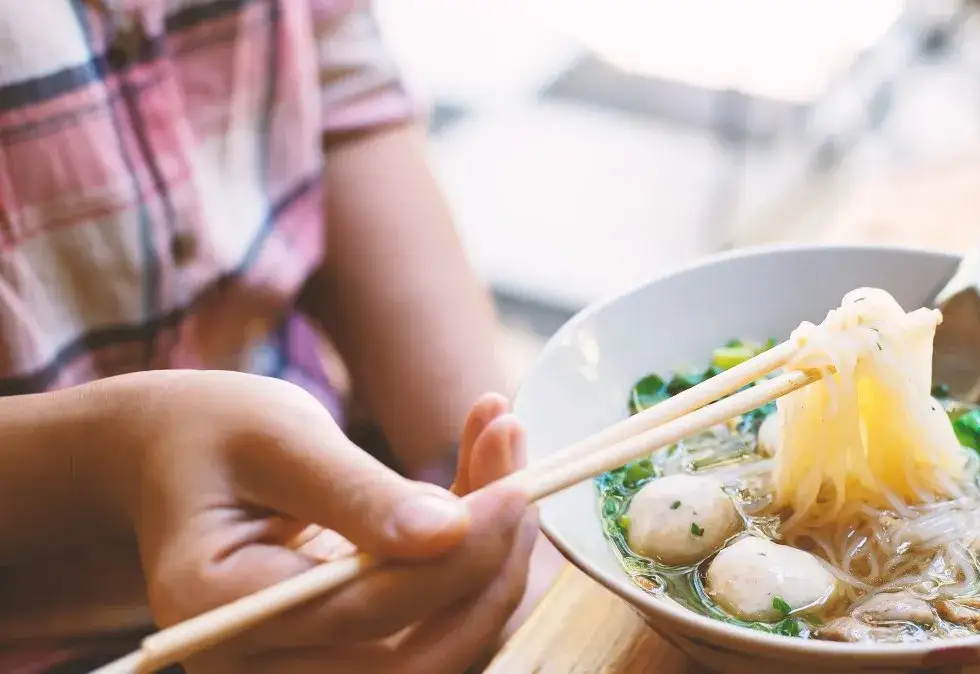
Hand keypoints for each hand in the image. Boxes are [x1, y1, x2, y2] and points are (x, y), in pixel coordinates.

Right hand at [106, 371, 535, 672]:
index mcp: (216, 610)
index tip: (516, 487)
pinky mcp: (340, 658)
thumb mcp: (278, 437)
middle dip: (489, 574)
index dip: (458, 558)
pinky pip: (431, 633)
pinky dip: (472, 569)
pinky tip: (488, 490)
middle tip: (526, 483)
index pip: (365, 610)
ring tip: (506, 463)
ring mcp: (297, 672)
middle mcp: (252, 666)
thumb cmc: (215, 434)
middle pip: (415, 661)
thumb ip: (359, 491)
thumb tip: (454, 533)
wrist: (171, 461)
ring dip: (493, 568)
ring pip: (439, 654)